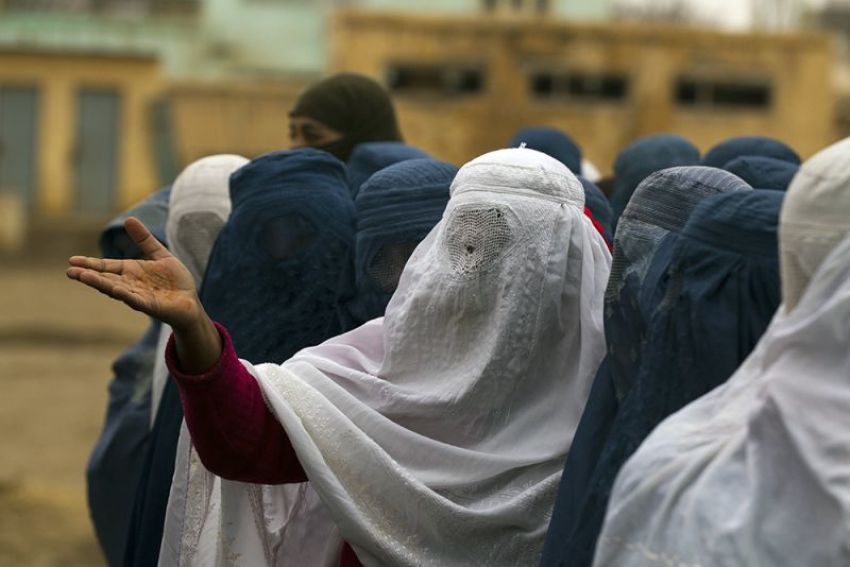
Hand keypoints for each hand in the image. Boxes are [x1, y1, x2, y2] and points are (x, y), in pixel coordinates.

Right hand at [66, 217, 201, 331]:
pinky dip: (127, 295)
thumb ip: (145, 239)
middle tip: (70, 272)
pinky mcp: (151, 306)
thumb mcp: (159, 254)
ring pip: (117, 290)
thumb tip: (129, 218)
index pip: (106, 267)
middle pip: (106, 279)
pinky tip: (116, 290)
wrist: (191, 301)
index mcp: (130, 272)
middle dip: (89, 276)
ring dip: (101, 284)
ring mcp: (139, 297)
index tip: (72, 260)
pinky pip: (137, 300)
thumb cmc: (174, 281)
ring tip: (84, 278)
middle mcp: (130, 285)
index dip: (90, 264)